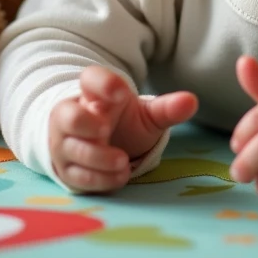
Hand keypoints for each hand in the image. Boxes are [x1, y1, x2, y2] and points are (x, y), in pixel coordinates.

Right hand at [49, 65, 197, 191]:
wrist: (100, 145)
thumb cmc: (123, 123)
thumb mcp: (146, 114)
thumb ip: (167, 108)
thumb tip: (192, 101)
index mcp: (94, 94)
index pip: (90, 79)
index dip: (102, 84)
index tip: (120, 93)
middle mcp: (73, 116)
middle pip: (68, 116)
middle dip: (86, 123)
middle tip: (106, 129)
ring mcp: (65, 143)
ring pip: (70, 149)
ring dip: (97, 156)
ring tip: (122, 161)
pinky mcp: (67, 169)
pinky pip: (77, 176)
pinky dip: (99, 178)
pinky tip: (120, 175)